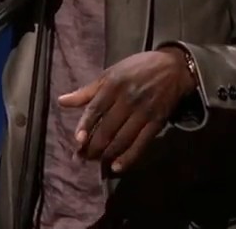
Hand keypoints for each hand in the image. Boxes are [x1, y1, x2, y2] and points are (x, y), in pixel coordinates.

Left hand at [57, 47, 196, 172]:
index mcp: (113, 85)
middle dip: (92, 147)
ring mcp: (143, 112)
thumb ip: (87, 91)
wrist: (174, 67)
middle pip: (106, 129)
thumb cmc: (138, 69)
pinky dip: (128, 158)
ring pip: (121, 139)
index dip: (85, 127)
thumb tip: (61, 101)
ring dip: (107, 154)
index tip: (77, 141)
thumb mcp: (111, 73)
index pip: (95, 110)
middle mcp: (128, 99)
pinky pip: (141, 144)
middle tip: (82, 158)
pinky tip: (117, 167)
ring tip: (96, 162)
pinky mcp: (157, 122)